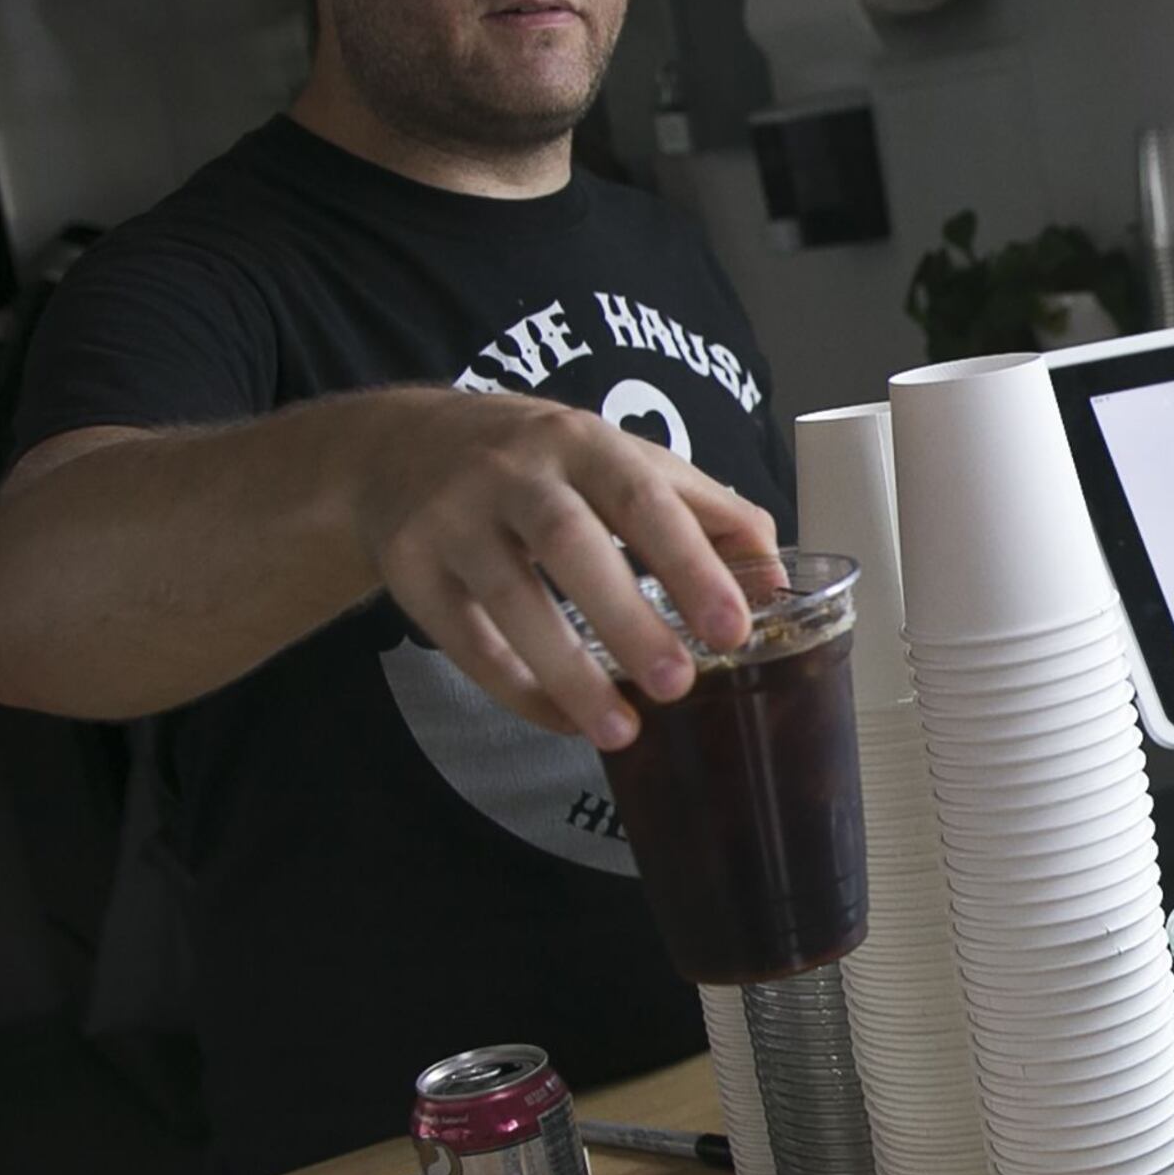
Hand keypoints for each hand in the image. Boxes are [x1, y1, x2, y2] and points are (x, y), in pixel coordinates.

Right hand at [348, 389, 781, 746]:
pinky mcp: (410, 569)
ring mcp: (453, 519)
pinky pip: (464, 638)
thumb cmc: (541, 464)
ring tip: (620, 730)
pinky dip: (514, 688)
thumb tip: (775, 579)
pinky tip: (563, 721)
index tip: (734, 627)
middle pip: (569, 543)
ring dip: (568, 671)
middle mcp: (514, 473)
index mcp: (584, 443)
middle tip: (678, 684)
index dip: (691, 563)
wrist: (398, 447)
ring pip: (509, 598)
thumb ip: (705, 511)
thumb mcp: (621, 461)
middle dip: (626, 618)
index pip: (643, 498)